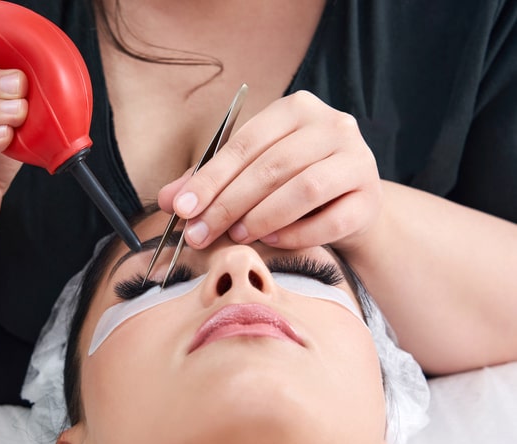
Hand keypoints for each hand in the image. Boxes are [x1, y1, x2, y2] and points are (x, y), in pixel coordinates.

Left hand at [158, 90, 381, 250]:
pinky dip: (296, 235)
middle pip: (271, 167)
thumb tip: (167, 199)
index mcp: (296, 109)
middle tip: (200, 234)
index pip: (244, 143)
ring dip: (262, 218)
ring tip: (237, 236)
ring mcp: (357, 159)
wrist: (350, 206)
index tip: (181, 209)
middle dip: (228, 204)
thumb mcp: (249, 175)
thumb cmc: (291, 185)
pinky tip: (273, 241)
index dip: (209, 178)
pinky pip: (331, 220)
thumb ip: (210, 182)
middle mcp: (332, 125)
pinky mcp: (370, 197)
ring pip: (303, 189)